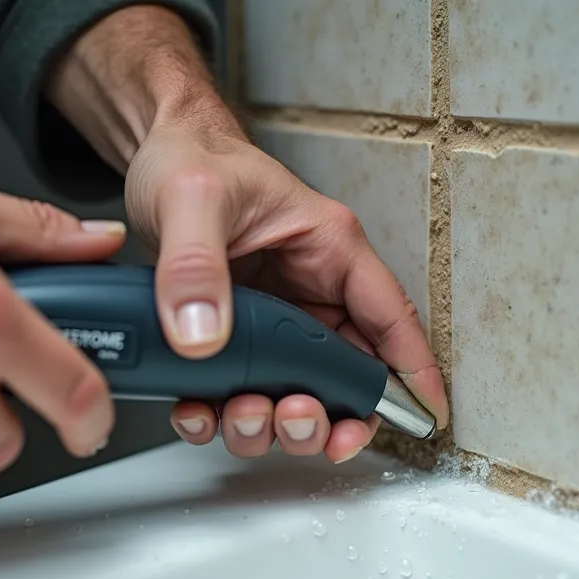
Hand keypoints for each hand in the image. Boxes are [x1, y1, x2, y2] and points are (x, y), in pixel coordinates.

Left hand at [126, 117, 449, 462]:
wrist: (151, 153)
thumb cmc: (188, 156)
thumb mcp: (192, 198)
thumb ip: (195, 264)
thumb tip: (203, 338)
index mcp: (329, 248)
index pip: (391, 319)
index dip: (414, 375)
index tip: (427, 420)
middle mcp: (311, 289)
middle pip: (348, 376)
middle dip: (327, 416)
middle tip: (294, 421)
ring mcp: (275, 319)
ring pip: (298, 396)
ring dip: (271, 425)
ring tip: (240, 415)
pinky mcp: (237, 337)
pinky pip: (243, 394)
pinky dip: (220, 418)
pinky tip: (198, 412)